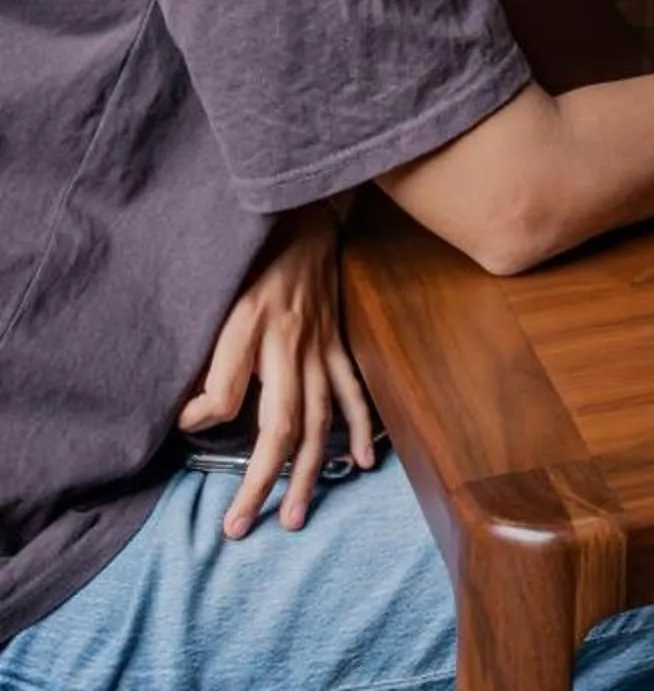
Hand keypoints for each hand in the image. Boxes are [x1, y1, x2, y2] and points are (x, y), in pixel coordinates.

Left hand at [177, 204, 376, 538]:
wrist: (306, 224)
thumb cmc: (251, 264)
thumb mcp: (217, 302)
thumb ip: (209, 360)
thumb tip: (195, 415)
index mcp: (256, 336)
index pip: (233, 403)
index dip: (213, 434)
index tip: (192, 442)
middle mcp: (293, 349)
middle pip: (282, 428)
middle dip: (264, 482)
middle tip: (244, 527)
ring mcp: (322, 350)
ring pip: (320, 421)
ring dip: (309, 472)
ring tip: (296, 515)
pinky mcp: (339, 347)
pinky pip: (353, 394)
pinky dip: (362, 430)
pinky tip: (363, 462)